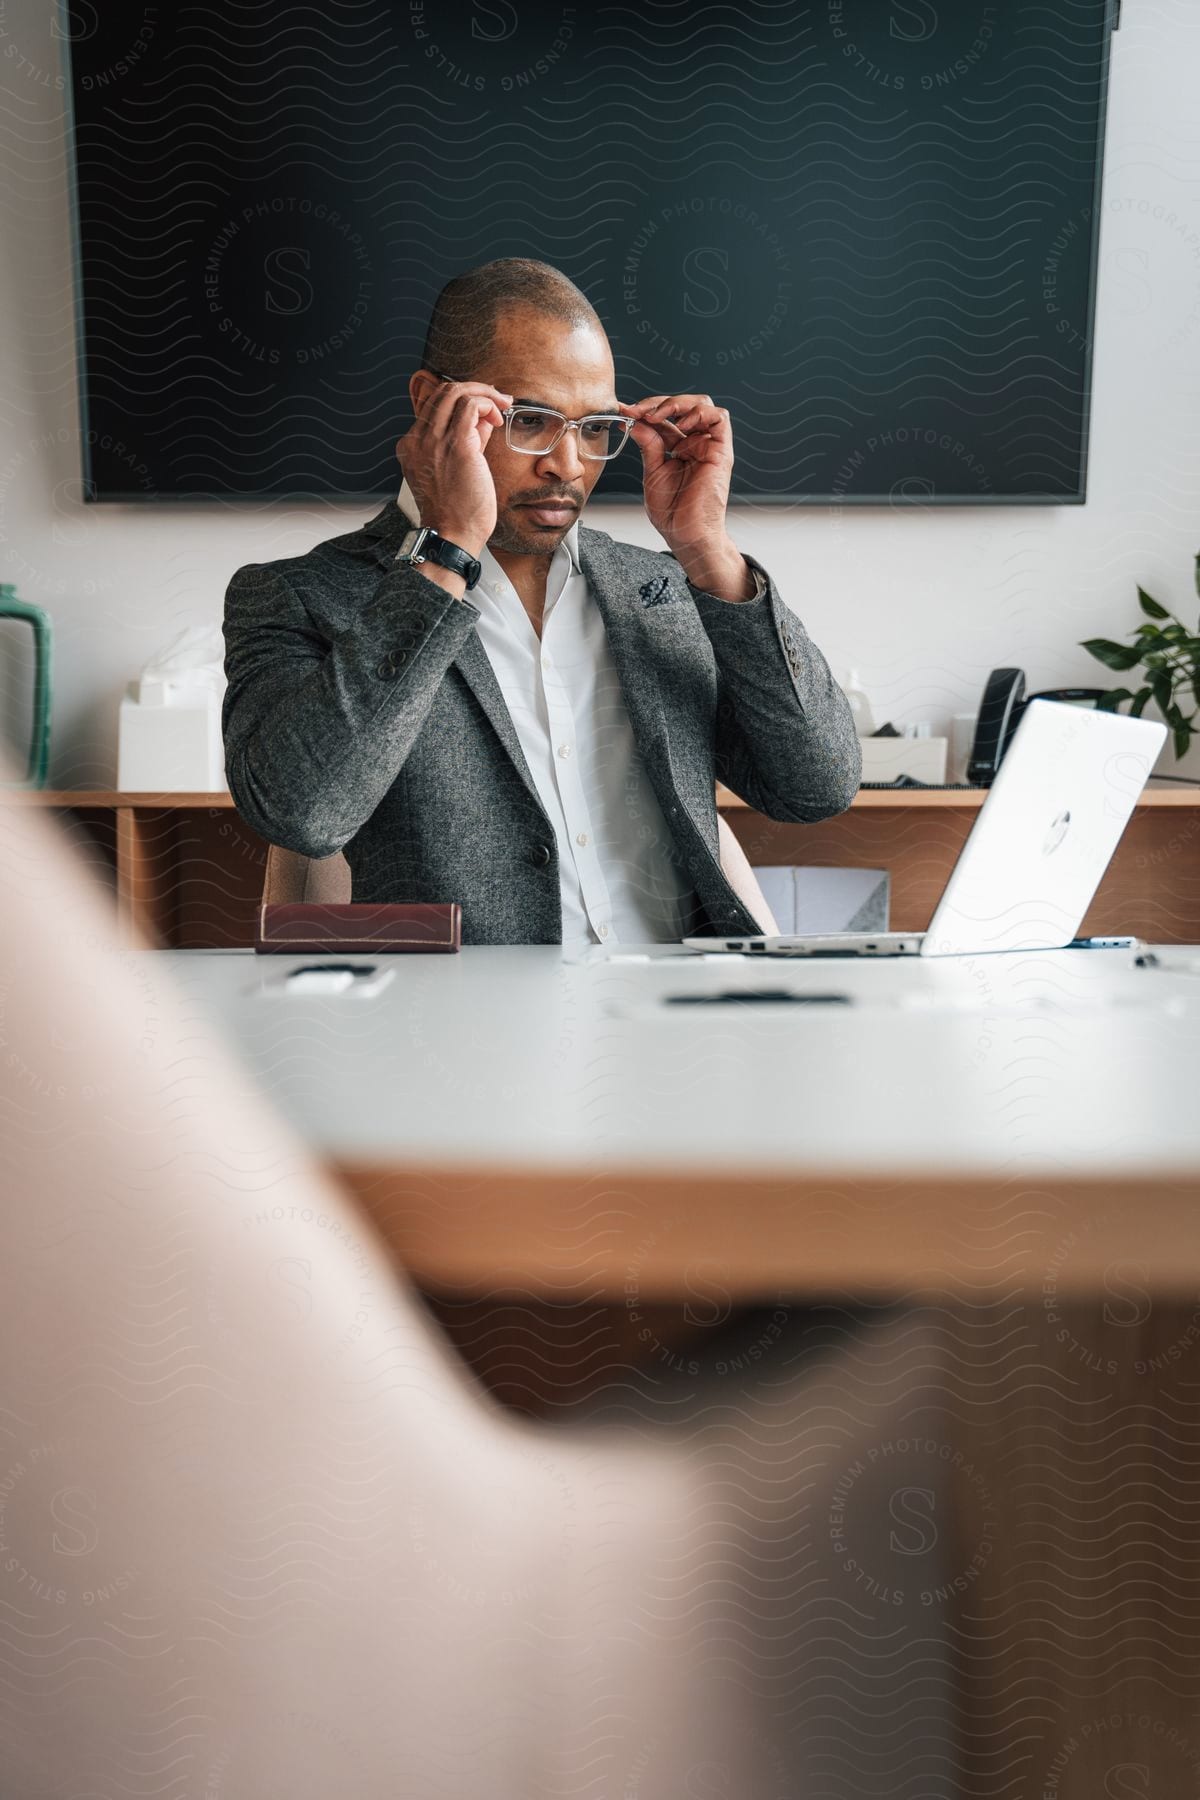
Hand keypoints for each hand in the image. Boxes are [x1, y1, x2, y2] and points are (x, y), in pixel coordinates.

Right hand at [395, 376, 512, 556]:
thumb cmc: (456, 512)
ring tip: (501, 406)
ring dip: (484, 393)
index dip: (460, 399)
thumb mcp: (454, 469)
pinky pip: (471, 405)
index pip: (433, 405)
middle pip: (441, 391)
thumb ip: (466, 440)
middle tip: (497, 399)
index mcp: (412, 446)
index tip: (483, 406)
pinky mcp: (457, 445)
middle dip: (474, 389)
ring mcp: (434, 441)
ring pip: (455, 392)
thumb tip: (484, 418)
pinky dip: (487, 403)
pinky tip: (498, 417)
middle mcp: (418, 440)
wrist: (452, 536)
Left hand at [619, 392, 737, 567]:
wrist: (686, 535)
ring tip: (655, 416)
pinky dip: (699, 413)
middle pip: (683, 406)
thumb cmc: (672, 513)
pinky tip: (680, 425)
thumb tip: (636, 422)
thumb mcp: (653, 472)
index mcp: (680, 449)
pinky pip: (720, 418)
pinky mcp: (721, 452)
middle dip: (657, 404)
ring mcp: (710, 446)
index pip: (666, 419)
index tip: (624, 411)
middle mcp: (697, 444)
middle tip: (636, 411)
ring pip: (701, 405)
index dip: (645, 411)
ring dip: (676, 404)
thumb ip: (649, 446)